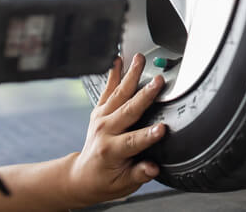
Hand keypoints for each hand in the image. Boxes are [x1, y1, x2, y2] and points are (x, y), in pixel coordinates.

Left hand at [67, 55, 165, 206]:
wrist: (83, 175)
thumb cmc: (105, 180)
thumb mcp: (123, 184)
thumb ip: (139, 174)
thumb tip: (152, 168)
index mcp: (112, 151)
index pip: (134, 141)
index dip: (149, 135)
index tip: (163, 128)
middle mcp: (105, 131)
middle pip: (128, 110)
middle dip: (145, 95)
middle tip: (158, 82)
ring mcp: (101, 118)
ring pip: (119, 94)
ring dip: (131, 76)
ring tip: (140, 60)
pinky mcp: (99, 111)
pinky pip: (107, 90)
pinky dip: (113, 74)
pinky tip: (118, 60)